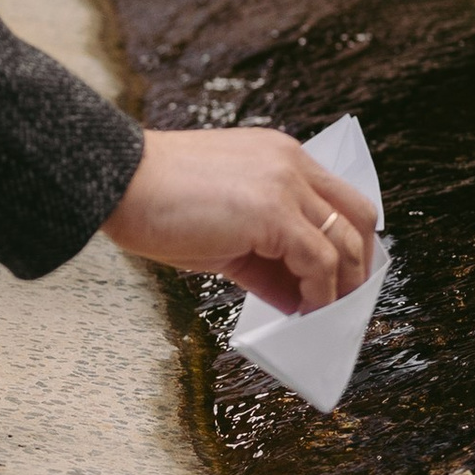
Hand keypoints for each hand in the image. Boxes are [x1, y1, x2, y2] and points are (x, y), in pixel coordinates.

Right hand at [103, 126, 377, 313]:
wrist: (115, 179)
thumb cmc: (155, 201)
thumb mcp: (222, 228)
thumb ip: (265, 255)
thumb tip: (297, 295)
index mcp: (279, 156)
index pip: (338, 199)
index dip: (346, 243)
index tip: (340, 279)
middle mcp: (291, 163)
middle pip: (358, 216)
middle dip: (360, 264)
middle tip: (346, 302)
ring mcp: (285, 185)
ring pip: (344, 242)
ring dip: (342, 287)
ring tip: (326, 317)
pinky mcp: (273, 213)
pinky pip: (319, 262)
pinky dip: (320, 294)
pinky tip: (305, 313)